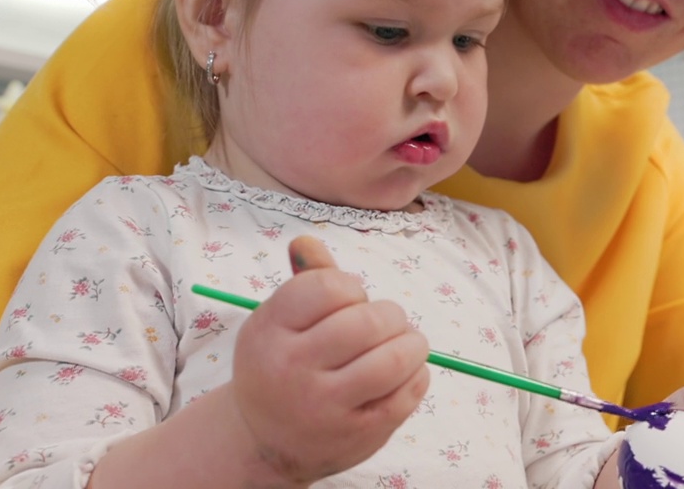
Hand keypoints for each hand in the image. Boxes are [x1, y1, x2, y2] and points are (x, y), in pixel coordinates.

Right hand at [230, 235, 430, 482]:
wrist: (266, 441)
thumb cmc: (282, 365)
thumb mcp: (280, 322)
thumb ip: (304, 280)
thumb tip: (306, 241)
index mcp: (269, 331)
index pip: (328, 287)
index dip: (351, 287)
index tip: (350, 300)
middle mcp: (293, 369)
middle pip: (368, 322)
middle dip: (390, 314)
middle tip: (386, 321)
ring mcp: (327, 406)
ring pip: (395, 358)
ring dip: (411, 342)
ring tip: (404, 342)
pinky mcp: (360, 433)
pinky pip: (410, 390)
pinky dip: (416, 372)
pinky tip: (402, 373)